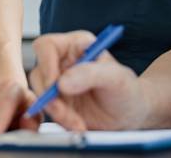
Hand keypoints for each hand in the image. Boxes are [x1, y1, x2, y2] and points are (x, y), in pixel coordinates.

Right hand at [28, 31, 147, 130]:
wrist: (131, 115)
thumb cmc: (127, 89)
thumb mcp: (117, 78)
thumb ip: (91, 74)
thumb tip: (62, 82)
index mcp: (76, 45)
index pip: (47, 46)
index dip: (46, 64)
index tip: (54, 85)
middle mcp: (64, 62)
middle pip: (39, 73)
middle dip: (50, 97)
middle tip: (64, 112)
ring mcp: (59, 83)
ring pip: (42, 96)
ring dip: (57, 112)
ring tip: (78, 123)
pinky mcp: (58, 103)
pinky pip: (48, 112)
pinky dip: (61, 122)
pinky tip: (78, 126)